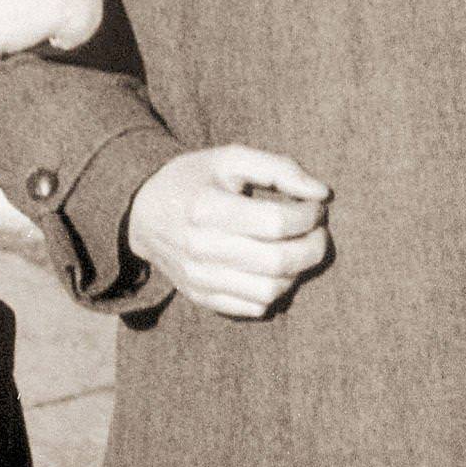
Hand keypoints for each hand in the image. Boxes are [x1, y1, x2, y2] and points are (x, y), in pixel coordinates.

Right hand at [126, 144, 330, 318]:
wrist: (143, 213)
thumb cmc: (194, 180)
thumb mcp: (230, 158)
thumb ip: (278, 167)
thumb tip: (322, 193)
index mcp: (207, 207)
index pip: (276, 222)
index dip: (308, 215)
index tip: (316, 206)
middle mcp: (201, 248)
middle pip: (278, 261)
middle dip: (313, 246)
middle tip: (318, 231)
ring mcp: (200, 278)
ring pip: (271, 290)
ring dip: (298, 271)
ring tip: (298, 248)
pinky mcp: (202, 297)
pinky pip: (255, 307)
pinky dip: (275, 290)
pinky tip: (275, 267)